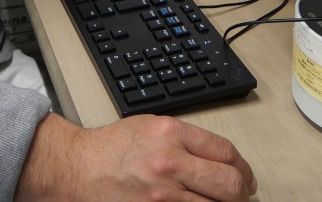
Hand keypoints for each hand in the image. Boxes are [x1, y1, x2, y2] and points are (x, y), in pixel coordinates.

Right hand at [16, 112, 256, 200]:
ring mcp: (164, 196)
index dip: (242, 167)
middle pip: (229, 183)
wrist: (78, 170)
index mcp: (171, 133)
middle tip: (243, 194)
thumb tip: (218, 157)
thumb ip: (184, 139)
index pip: (225, 152)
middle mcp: (171, 163)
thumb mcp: (150, 126)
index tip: (244, 175)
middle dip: (242, 191)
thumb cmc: (111, 148)